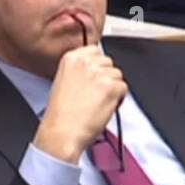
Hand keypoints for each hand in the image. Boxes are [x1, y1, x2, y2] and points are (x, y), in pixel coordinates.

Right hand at [32, 45, 127, 162]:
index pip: (95, 51)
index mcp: (71, 58)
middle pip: (109, 63)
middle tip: (95, 95)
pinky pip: (123, 88)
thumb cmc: (61, 115)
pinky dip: (118, 100)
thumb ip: (80, 70)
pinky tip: (103, 108)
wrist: (62, 134)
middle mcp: (86, 62)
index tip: (94, 78)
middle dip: (106, 78)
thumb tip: (96, 68)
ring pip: (118, 76)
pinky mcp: (111, 87)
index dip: (97, 67)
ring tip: (97, 103)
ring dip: (112, 89)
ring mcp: (99, 74)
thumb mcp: (63, 81)